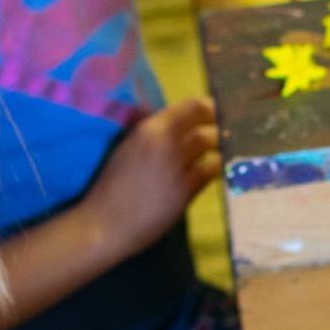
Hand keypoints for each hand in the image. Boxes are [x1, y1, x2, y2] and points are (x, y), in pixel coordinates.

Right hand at [79, 98, 218, 252]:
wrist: (103, 223)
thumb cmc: (110, 188)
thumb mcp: (126, 150)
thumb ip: (149, 135)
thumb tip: (170, 122)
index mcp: (147, 129)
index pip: (189, 106)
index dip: (207, 107)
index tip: (215, 111)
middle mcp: (163, 141)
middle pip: (203, 121)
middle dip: (218, 123)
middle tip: (226, 129)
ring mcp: (175, 165)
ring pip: (209, 143)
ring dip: (219, 144)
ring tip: (223, 148)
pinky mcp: (184, 189)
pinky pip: (210, 170)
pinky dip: (217, 167)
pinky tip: (218, 169)